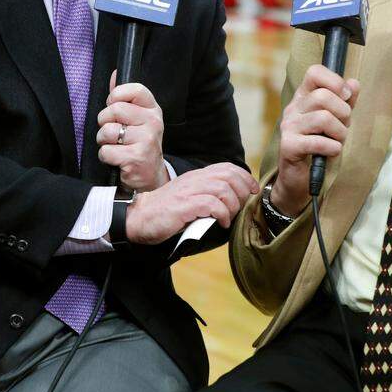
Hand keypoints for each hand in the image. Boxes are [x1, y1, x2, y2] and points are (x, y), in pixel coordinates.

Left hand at [96, 71, 167, 190]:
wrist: (150, 175)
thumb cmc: (139, 143)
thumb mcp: (136, 117)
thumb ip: (123, 95)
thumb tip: (115, 73)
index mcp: (153, 109)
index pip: (134, 89)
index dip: (117, 95)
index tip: (115, 105)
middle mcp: (153, 122)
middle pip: (115, 109)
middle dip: (105, 122)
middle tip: (114, 131)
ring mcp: (146, 140)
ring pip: (107, 131)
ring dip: (103, 141)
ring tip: (115, 145)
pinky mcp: (136, 158)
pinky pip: (106, 151)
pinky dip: (105, 156)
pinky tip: (117, 159)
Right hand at [124, 163, 258, 244]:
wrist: (138, 217)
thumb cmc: (164, 212)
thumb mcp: (188, 197)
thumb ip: (206, 195)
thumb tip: (231, 201)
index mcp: (196, 176)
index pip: (227, 168)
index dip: (245, 178)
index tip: (252, 191)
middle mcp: (193, 180)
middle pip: (229, 176)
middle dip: (243, 191)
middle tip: (242, 207)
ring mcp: (188, 192)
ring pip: (223, 189)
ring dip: (233, 205)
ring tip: (229, 217)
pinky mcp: (183, 206)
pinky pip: (212, 205)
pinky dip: (222, 214)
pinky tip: (221, 223)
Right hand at [269, 65, 359, 215]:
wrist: (300, 177)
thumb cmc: (318, 146)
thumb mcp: (336, 121)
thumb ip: (345, 102)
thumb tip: (354, 83)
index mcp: (303, 98)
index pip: (315, 72)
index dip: (334, 80)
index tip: (345, 97)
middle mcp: (293, 108)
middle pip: (323, 96)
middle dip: (343, 113)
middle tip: (343, 127)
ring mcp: (288, 126)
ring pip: (323, 118)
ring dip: (340, 133)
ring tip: (337, 142)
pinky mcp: (288, 145)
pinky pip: (318, 141)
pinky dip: (332, 148)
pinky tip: (331, 152)